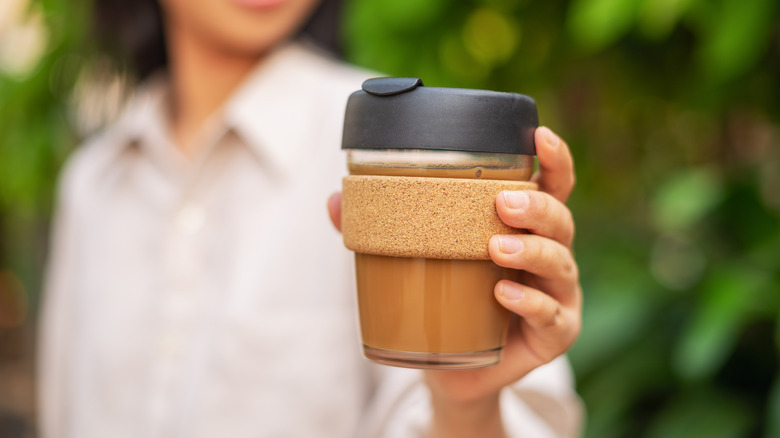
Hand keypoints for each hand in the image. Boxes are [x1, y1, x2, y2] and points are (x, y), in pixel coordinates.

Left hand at [327, 127, 580, 437]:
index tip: (538, 135)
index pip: (552, 186)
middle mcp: (549, 255)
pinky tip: (503, 294)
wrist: (453, 370)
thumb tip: (336, 201)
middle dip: (536, 207)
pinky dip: (529, 303)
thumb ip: (383, 230)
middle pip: (560, 220)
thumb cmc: (444, 301)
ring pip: (560, 263)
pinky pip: (552, 317)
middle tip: (503, 203)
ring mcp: (557, 295)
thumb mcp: (416, 260)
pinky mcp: (555, 335)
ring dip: (532, 251)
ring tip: (496, 248)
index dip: (553, 158)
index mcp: (524, 228)